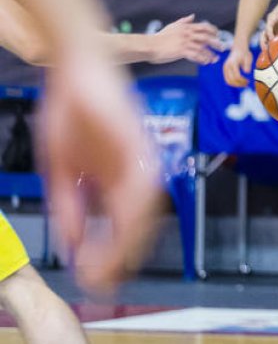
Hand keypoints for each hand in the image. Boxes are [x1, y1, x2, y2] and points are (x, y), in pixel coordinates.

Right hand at [38, 50, 161, 294]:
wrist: (75, 68)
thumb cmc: (69, 112)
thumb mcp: (61, 169)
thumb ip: (68, 205)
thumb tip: (72, 244)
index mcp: (120, 180)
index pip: (122, 227)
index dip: (109, 255)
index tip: (94, 278)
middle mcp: (138, 172)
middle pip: (138, 226)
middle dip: (120, 258)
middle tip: (102, 283)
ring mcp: (143, 158)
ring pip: (144, 213)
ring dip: (127, 244)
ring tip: (107, 267)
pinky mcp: (141, 145)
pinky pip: (142, 187)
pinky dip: (131, 213)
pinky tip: (116, 234)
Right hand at [148, 15, 222, 64]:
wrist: (149, 45)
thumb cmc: (159, 37)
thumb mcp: (173, 26)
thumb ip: (184, 21)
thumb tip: (192, 16)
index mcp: (186, 27)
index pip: (204, 26)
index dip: (213, 30)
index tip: (218, 35)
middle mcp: (187, 34)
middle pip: (206, 37)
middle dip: (216, 42)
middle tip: (222, 47)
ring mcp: (184, 42)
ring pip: (202, 48)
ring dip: (210, 54)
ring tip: (215, 58)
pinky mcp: (181, 51)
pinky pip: (196, 56)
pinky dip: (202, 59)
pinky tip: (205, 62)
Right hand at [222, 42, 252, 87]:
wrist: (238, 49)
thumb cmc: (245, 54)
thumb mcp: (248, 58)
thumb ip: (247, 65)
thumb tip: (246, 72)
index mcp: (233, 63)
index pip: (237, 76)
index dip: (242, 81)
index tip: (248, 81)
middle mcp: (227, 66)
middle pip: (231, 80)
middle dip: (239, 84)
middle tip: (246, 84)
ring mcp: (225, 68)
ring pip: (228, 81)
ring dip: (236, 85)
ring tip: (243, 84)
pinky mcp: (225, 70)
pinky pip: (227, 79)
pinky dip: (232, 82)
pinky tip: (239, 82)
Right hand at [262, 0, 277, 49]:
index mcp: (275, 15)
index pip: (269, 24)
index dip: (269, 32)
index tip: (271, 40)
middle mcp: (273, 22)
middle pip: (265, 33)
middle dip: (264, 42)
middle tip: (266, 52)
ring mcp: (276, 26)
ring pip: (269, 38)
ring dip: (268, 46)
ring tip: (269, 57)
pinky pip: (277, 39)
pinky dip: (277, 46)